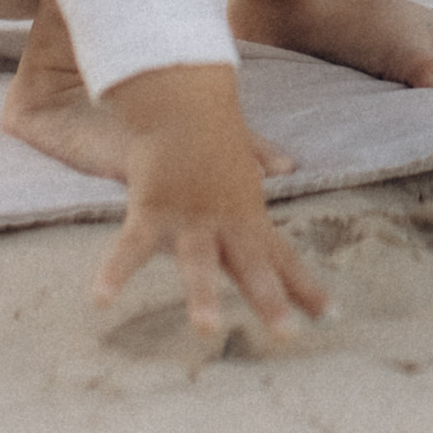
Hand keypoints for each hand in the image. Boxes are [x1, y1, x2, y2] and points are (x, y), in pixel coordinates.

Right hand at [93, 64, 327, 349]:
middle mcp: (225, 221)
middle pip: (252, 266)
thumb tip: (284, 165)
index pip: (283, 256)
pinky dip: (116, 271)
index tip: (331, 316)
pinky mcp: (152, 207)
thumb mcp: (240, 152)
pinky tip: (101, 298)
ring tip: (207, 329)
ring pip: (199, 262)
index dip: (306, 288)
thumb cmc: (210, 126)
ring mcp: (190, 216)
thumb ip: (261, 167)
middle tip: (286, 337)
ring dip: (203, 294)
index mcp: (248, 215)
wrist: (183, 95)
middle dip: (270, 301)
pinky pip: (132, 246)